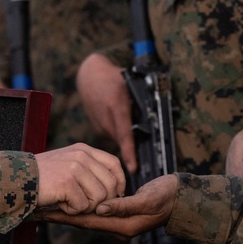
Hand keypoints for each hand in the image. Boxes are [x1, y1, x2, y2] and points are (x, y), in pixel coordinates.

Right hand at [34, 143, 124, 214]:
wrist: (15, 178)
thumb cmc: (42, 176)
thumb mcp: (68, 163)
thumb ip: (89, 170)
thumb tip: (115, 189)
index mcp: (83, 150)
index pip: (114, 164)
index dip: (120, 182)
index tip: (116, 195)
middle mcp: (81, 156)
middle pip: (111, 184)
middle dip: (101, 200)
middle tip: (83, 203)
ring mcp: (75, 168)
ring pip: (99, 198)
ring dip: (84, 206)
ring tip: (67, 200)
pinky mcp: (67, 182)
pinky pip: (82, 206)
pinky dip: (71, 210)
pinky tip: (59, 202)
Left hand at [36, 174, 178, 237]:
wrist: (181, 198)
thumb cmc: (167, 198)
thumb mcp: (147, 200)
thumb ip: (125, 205)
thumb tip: (101, 208)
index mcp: (121, 224)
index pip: (85, 220)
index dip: (63, 216)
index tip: (43, 212)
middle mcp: (115, 224)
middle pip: (80, 220)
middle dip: (58, 215)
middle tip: (35, 209)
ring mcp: (116, 218)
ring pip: (84, 214)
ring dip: (65, 210)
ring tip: (44, 205)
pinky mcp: (117, 209)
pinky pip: (92, 208)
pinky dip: (78, 204)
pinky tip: (67, 199)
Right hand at [77, 53, 136, 172]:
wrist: (89, 75)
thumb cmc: (114, 78)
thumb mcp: (130, 85)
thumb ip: (139, 102)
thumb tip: (153, 123)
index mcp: (116, 104)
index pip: (124, 133)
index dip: (129, 151)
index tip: (133, 168)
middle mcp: (105, 116)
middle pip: (122, 139)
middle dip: (133, 145)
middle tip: (144, 147)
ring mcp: (98, 122)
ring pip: (117, 138)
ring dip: (126, 136)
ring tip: (128, 121)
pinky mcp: (96, 126)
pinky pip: (111, 134)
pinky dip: (118, 131)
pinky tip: (118, 119)